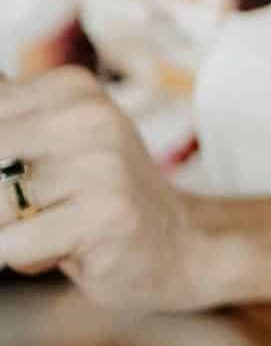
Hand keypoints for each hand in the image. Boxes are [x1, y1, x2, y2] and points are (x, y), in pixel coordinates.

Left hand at [0, 66, 212, 310]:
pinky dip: (22, 258)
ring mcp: (102, 163)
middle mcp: (89, 115)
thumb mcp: (48, 139)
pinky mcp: (107, 213)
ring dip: (7, 230)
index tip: (21, 176)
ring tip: (48, 227)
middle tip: (32, 206)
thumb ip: (9, 123)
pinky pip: (11, 245)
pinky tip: (63, 249)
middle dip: (0, 195)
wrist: (179, 240)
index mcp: (69, 88)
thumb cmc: (95, 194)